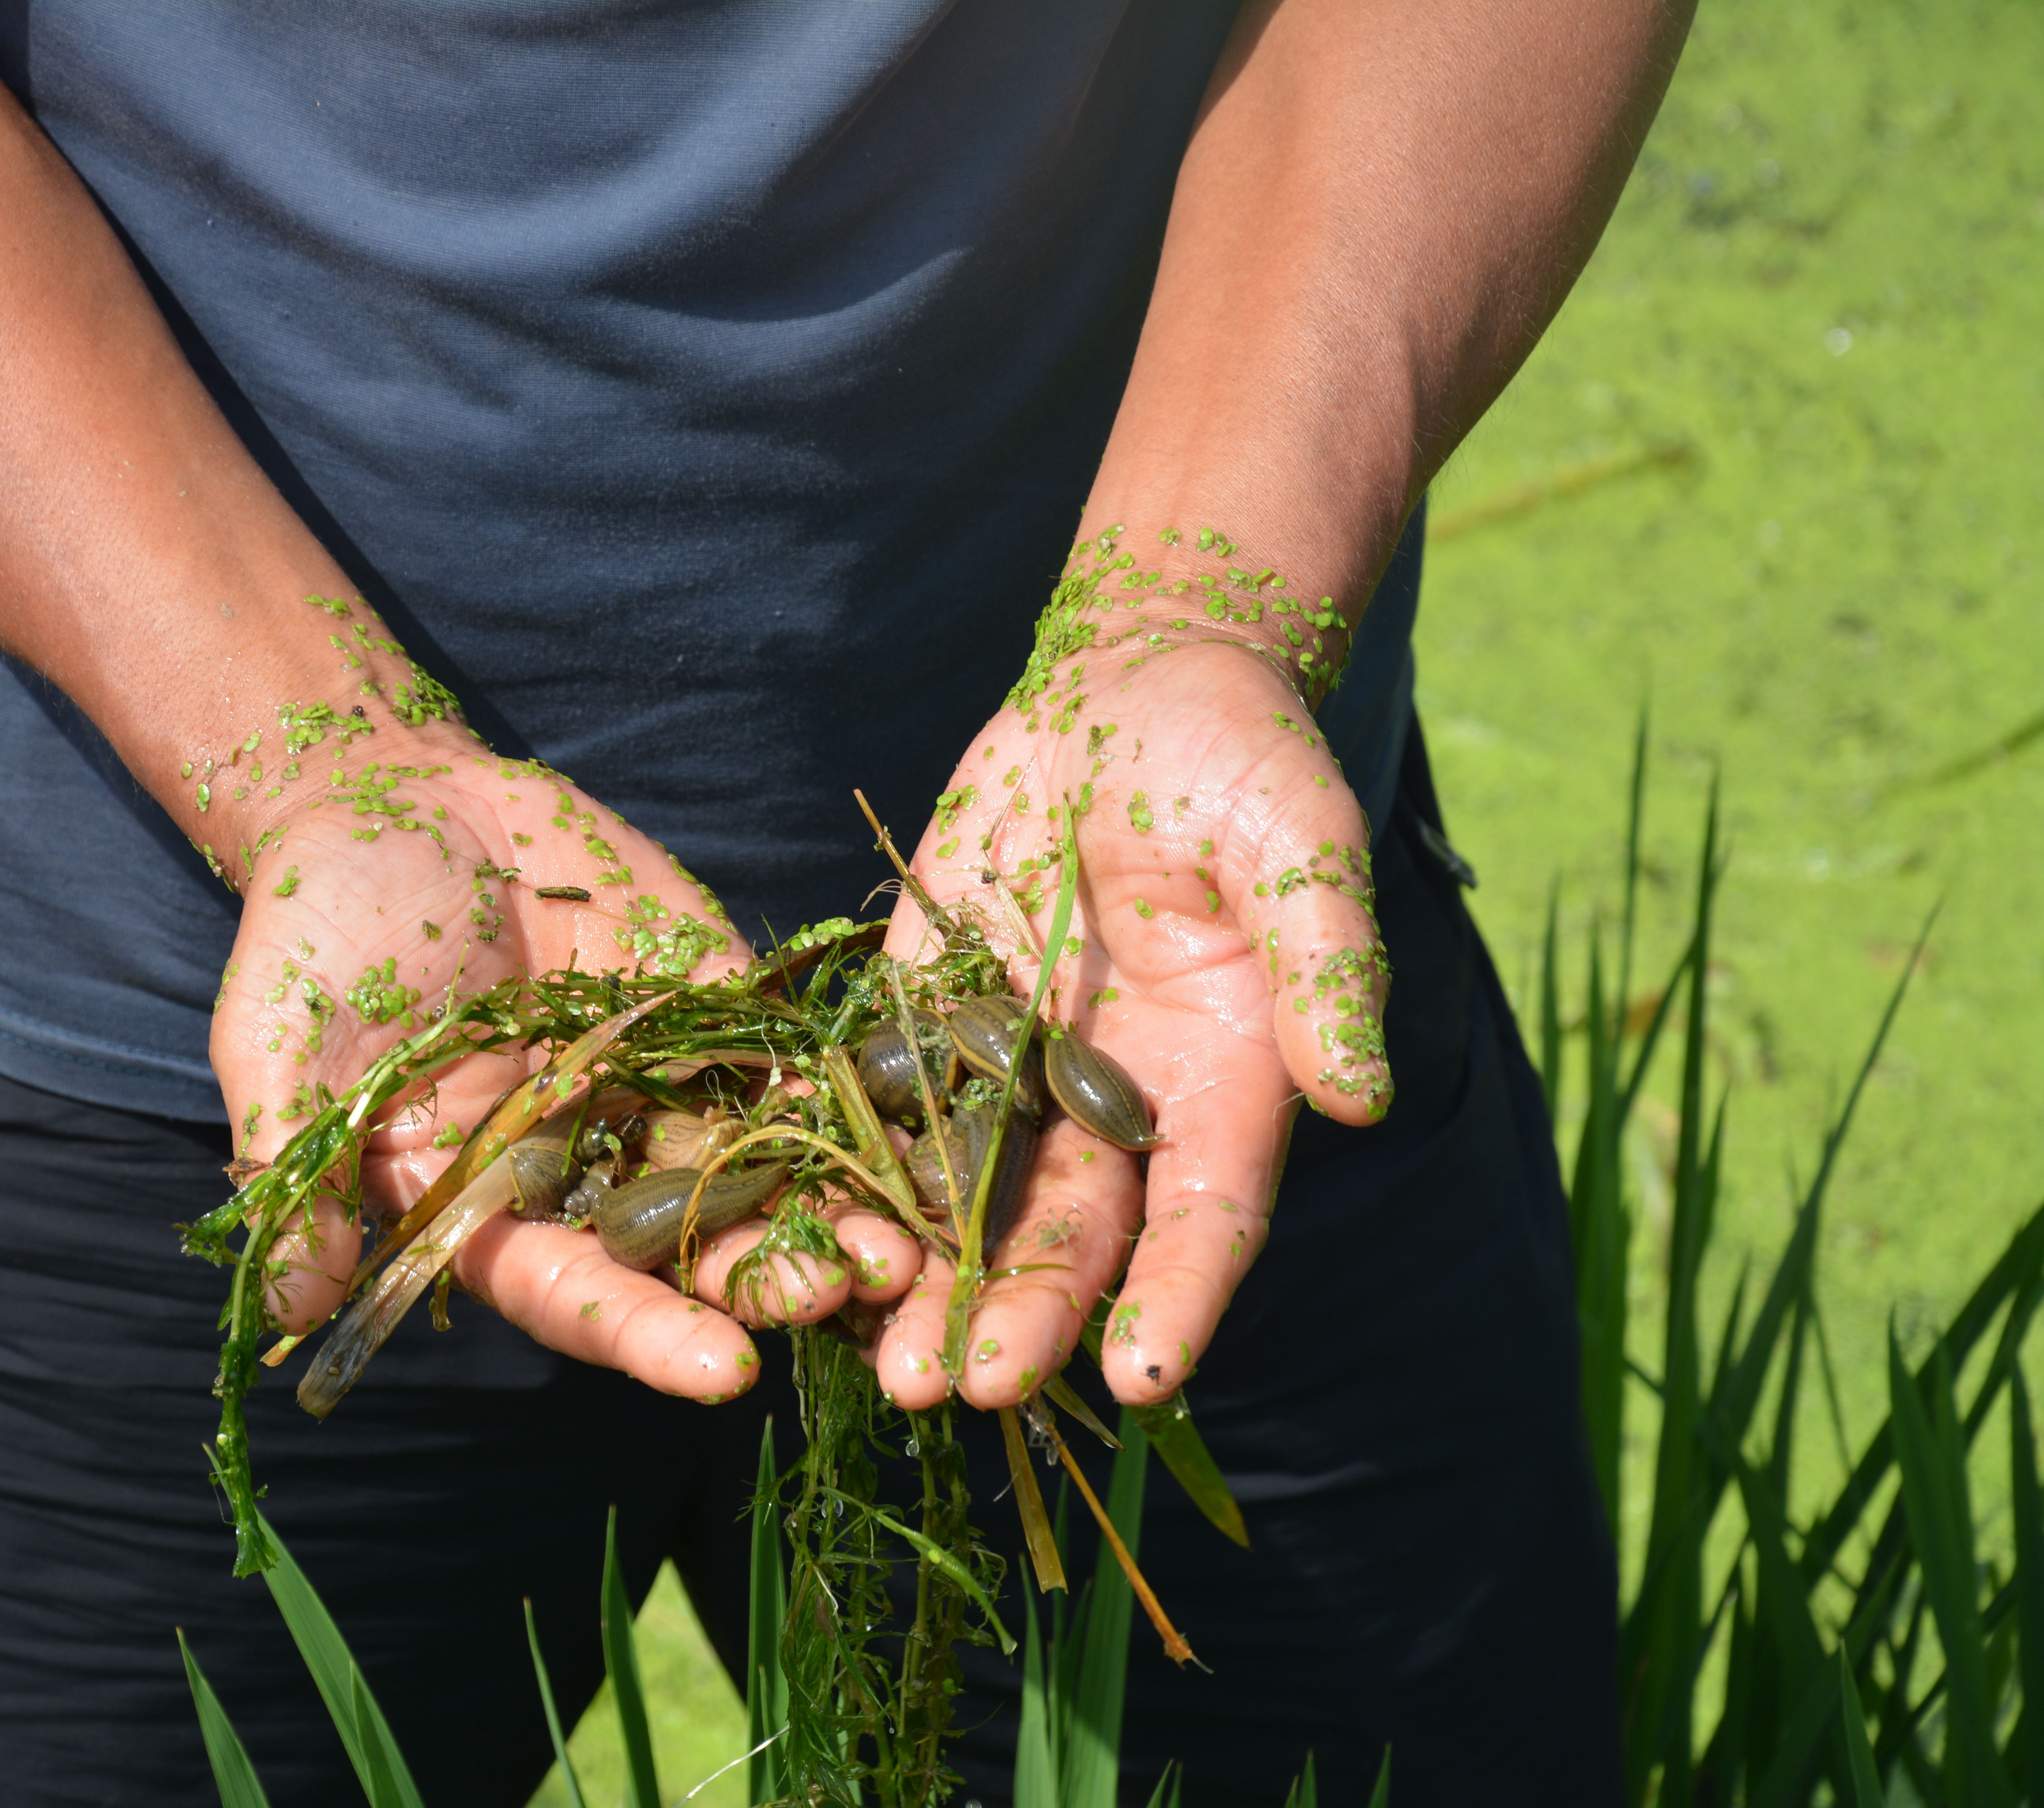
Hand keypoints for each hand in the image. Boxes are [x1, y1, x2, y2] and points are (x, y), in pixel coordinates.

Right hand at [211, 733, 915, 1401]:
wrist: (394, 799)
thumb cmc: (317, 928)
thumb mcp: (282, 1043)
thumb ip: (301, 1172)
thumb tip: (289, 1310)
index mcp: (487, 1204)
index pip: (573, 1293)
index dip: (645, 1334)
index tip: (723, 1373)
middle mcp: (588, 1167)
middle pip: (690, 1252)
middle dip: (769, 1283)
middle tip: (850, 1300)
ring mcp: (661, 1087)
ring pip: (763, 1171)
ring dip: (834, 1212)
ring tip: (909, 1244)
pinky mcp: (715, 1006)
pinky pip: (792, 1059)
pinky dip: (855, 1098)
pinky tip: (921, 1125)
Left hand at [871, 636, 1392, 1410]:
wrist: (1132, 687)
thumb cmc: (1241, 760)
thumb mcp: (1300, 848)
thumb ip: (1323, 966)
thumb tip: (1358, 1097)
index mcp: (1223, 1080)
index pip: (1204, 1218)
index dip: (1178, 1299)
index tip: (1143, 1380)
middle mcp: (1117, 1099)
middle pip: (1071, 1233)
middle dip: (1022, 1315)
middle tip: (965, 1390)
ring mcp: (1015, 1062)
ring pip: (969, 1200)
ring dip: (928, 1281)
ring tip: (880, 1363)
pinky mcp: (926, 1010)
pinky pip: (881, 1105)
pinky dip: (844, 1172)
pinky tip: (801, 1238)